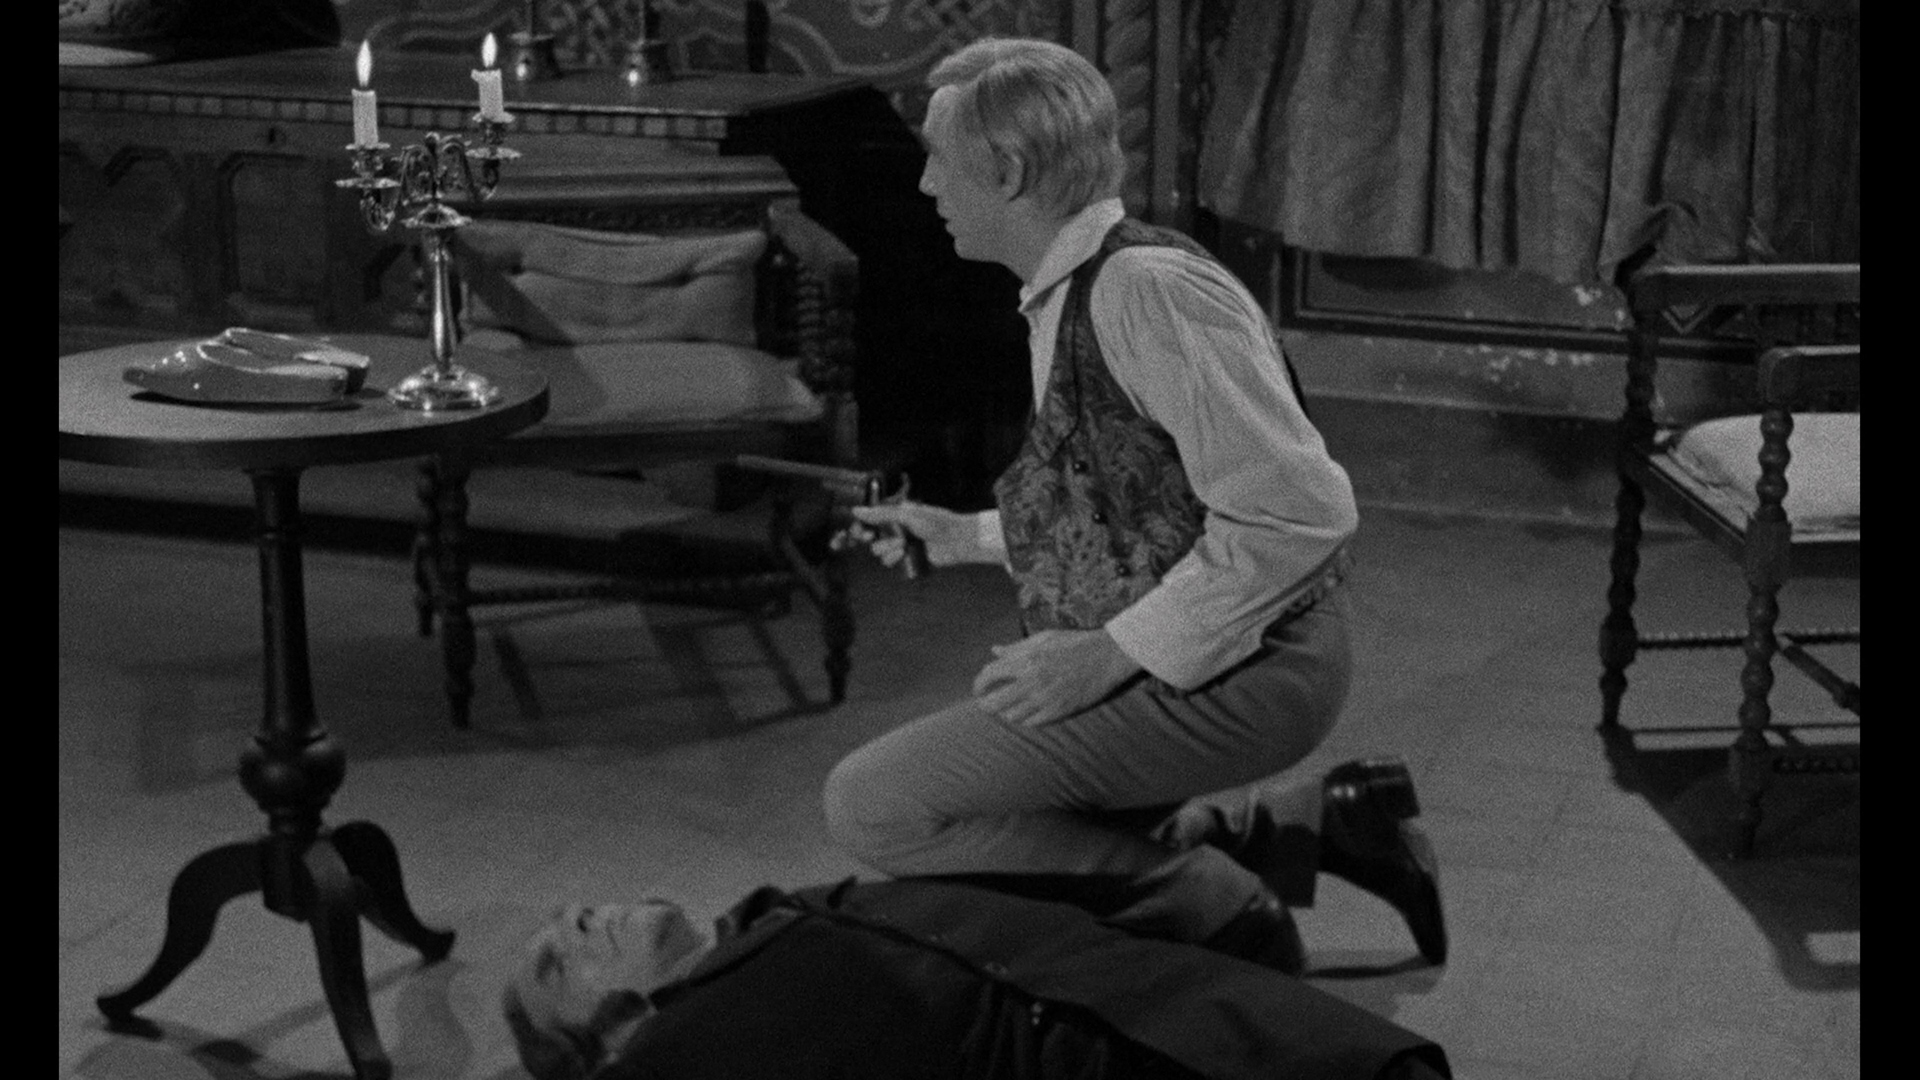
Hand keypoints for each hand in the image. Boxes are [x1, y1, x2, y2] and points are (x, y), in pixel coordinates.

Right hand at [843, 501, 987, 567]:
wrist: (955, 540)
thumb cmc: (934, 521)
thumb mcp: (906, 514)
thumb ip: (880, 514)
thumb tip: (855, 510)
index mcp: (893, 516)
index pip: (868, 522)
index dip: (858, 528)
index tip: (858, 532)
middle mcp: (893, 530)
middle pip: (868, 538)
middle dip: (868, 539)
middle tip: (869, 537)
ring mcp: (898, 546)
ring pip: (878, 552)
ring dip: (886, 548)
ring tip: (902, 544)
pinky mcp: (905, 560)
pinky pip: (889, 562)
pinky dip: (893, 557)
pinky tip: (903, 553)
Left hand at [972, 629, 1140, 727]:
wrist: (1106, 656)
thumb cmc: (1075, 643)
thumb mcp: (1043, 638)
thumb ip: (1016, 647)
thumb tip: (994, 651)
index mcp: (1026, 660)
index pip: (989, 675)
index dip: (978, 684)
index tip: (978, 688)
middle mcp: (1032, 681)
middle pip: (994, 702)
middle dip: (984, 704)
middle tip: (984, 704)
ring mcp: (1046, 698)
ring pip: (1011, 716)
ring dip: (1005, 713)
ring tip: (1007, 708)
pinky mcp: (1059, 711)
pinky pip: (1031, 723)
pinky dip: (1024, 719)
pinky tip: (1025, 713)